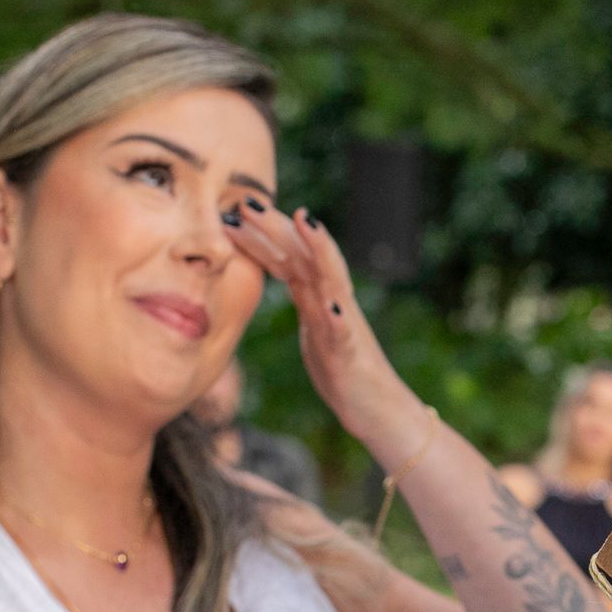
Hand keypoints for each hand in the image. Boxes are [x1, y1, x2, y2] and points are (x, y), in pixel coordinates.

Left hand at [222, 202, 416, 449]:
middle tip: (247, 202)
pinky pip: (344, 334)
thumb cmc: (345, 372)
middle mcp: (333, 303)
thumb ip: (305, 300)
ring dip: (319, 249)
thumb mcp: (316, 328)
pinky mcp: (351, 355)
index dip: (263, 234)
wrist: (378, 409)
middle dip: (279, 227)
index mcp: (318, 299)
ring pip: (332, 280)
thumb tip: (284, 277)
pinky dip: (339, 319)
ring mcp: (345, 326)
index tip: (233, 210)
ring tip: (305, 222)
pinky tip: (330, 306)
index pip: (288, 258)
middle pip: (306, 256)